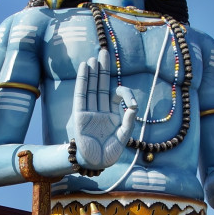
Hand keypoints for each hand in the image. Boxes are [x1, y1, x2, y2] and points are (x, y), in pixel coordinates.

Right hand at [70, 49, 137, 170]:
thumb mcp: (125, 135)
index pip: (115, 94)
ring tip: (93, 58)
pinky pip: (81, 95)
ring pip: (91, 88)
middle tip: (104, 52)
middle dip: (103, 69)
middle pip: (101, 85)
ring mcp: (89, 111)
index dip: (124, 92)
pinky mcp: (80, 115)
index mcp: (112, 114)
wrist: (96, 162)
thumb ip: (129, 120)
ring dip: (91, 73)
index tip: (130, 101)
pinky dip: (82, 81)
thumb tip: (133, 106)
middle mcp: (100, 110)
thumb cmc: (110, 152)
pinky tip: (84, 68)